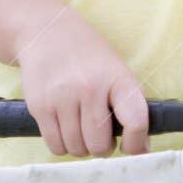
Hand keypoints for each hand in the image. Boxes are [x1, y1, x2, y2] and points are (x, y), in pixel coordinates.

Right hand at [15, 11, 148, 156]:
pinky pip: (55, 145)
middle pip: (99, 144)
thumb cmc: (91, 58)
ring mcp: (63, 98)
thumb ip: (131, 106)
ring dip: (82, 148)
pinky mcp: (40, 106)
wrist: (49, 34)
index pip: (135, 121)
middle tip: (102, 138)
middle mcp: (91, 88)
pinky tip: (67, 132)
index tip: (133, 147)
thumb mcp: (118, 72)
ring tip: (84, 133)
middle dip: (103, 148)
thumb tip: (143, 148)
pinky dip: (63, 146)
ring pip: (76, 148)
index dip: (136, 143)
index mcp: (119, 79)